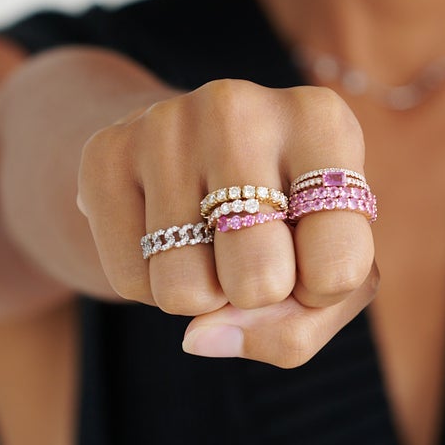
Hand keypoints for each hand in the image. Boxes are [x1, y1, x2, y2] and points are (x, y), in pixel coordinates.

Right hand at [75, 79, 378, 362]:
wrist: (186, 150)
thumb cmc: (283, 221)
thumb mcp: (325, 268)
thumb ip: (295, 329)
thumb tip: (199, 336)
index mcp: (322, 122)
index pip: (338, 268)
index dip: (322, 292)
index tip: (312, 254)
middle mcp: (242, 108)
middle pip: (259, 282)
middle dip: (256, 294)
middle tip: (253, 249)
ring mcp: (166, 124)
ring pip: (185, 292)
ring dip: (201, 295)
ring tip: (209, 240)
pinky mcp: (106, 152)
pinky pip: (129, 281)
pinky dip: (151, 284)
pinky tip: (166, 231)